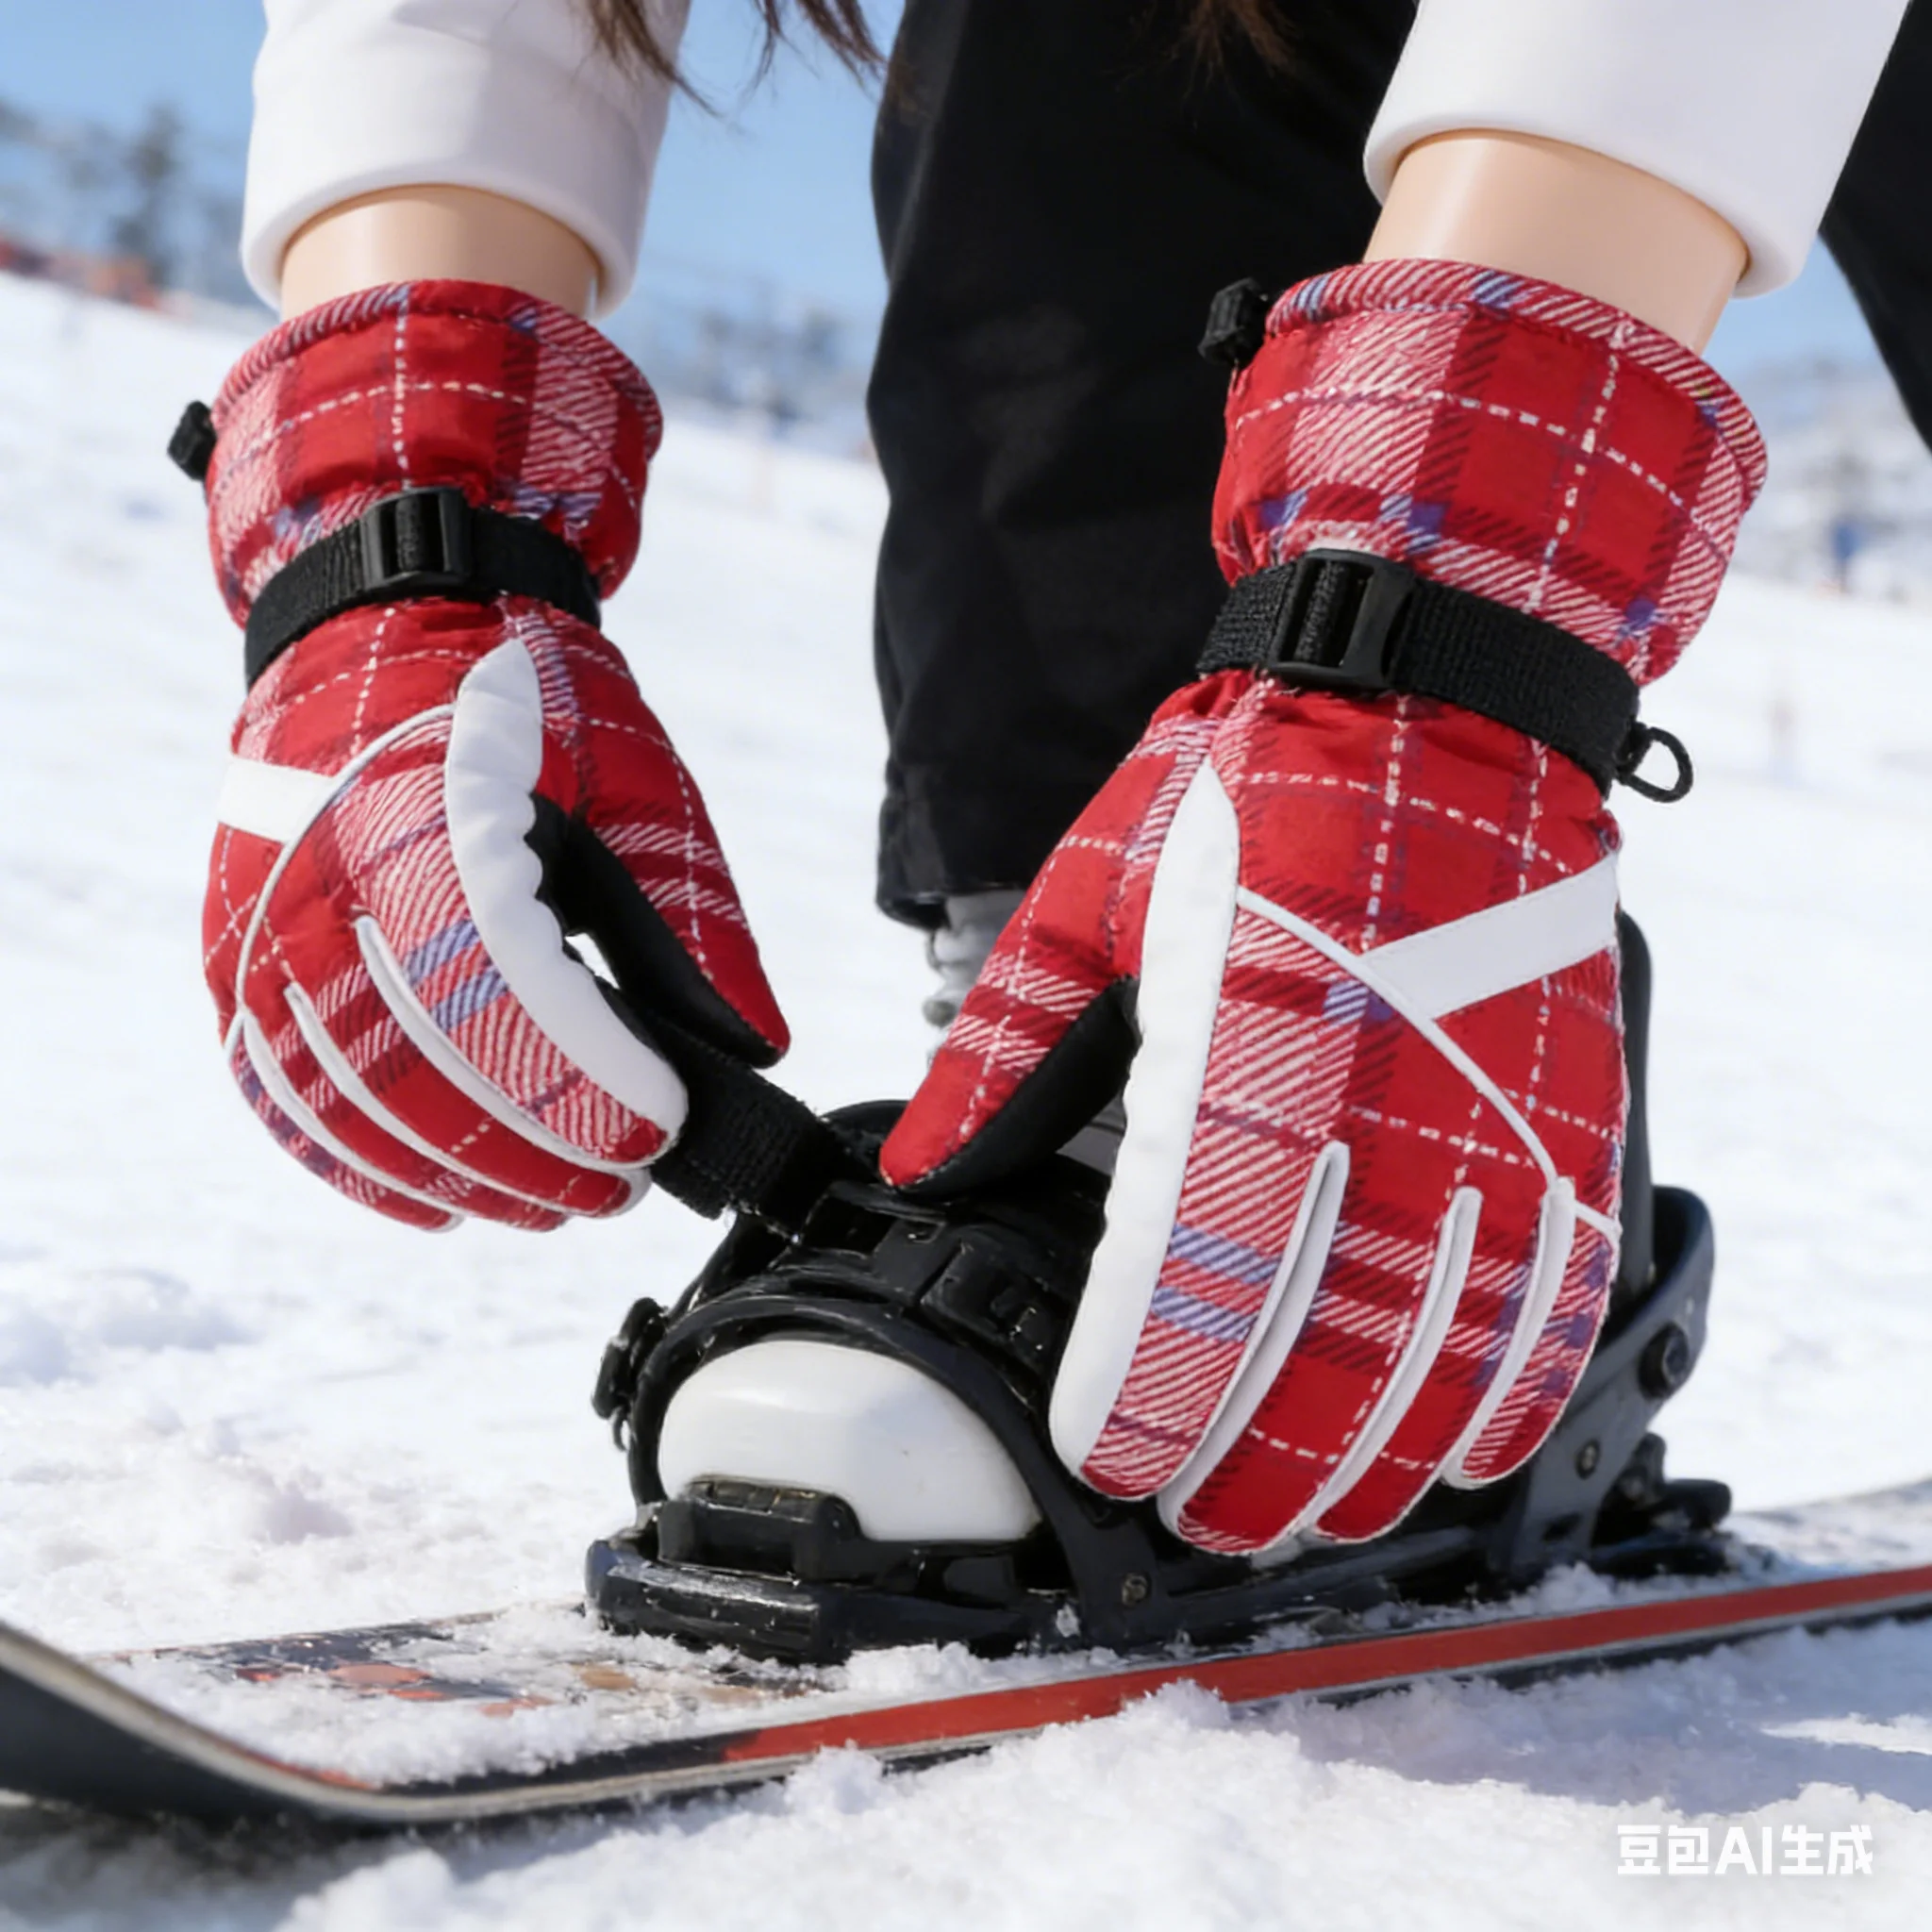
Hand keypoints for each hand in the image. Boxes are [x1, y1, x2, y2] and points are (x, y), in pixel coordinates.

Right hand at [199, 283, 785, 1229]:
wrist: (383, 618)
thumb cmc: (523, 696)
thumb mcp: (635, 783)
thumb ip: (688, 921)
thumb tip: (748, 1050)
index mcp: (430, 828)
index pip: (513, 1007)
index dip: (595, 1093)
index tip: (666, 1135)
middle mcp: (322, 885)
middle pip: (433, 1077)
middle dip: (544, 1155)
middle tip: (628, 1183)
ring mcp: (261, 928)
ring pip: (356, 1107)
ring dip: (465, 1177)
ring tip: (557, 1203)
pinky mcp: (235, 958)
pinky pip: (288, 1095)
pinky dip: (367, 1163)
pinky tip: (443, 1197)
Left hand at [883, 261, 1761, 1549]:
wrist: (1434, 690)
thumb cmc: (1250, 786)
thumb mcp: (1093, 894)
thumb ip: (1007, 1048)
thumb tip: (929, 1172)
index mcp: (1249, 1030)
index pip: (1195, 1266)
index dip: (1149, 1388)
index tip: (1106, 1457)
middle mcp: (1386, 1084)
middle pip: (1326, 1340)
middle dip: (1253, 1461)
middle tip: (1192, 1519)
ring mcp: (1497, 1102)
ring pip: (1451, 1342)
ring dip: (1375, 1456)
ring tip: (1306, 1519)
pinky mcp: (1568, 1105)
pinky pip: (1559, 1283)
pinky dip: (1509, 1384)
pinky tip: (1455, 1445)